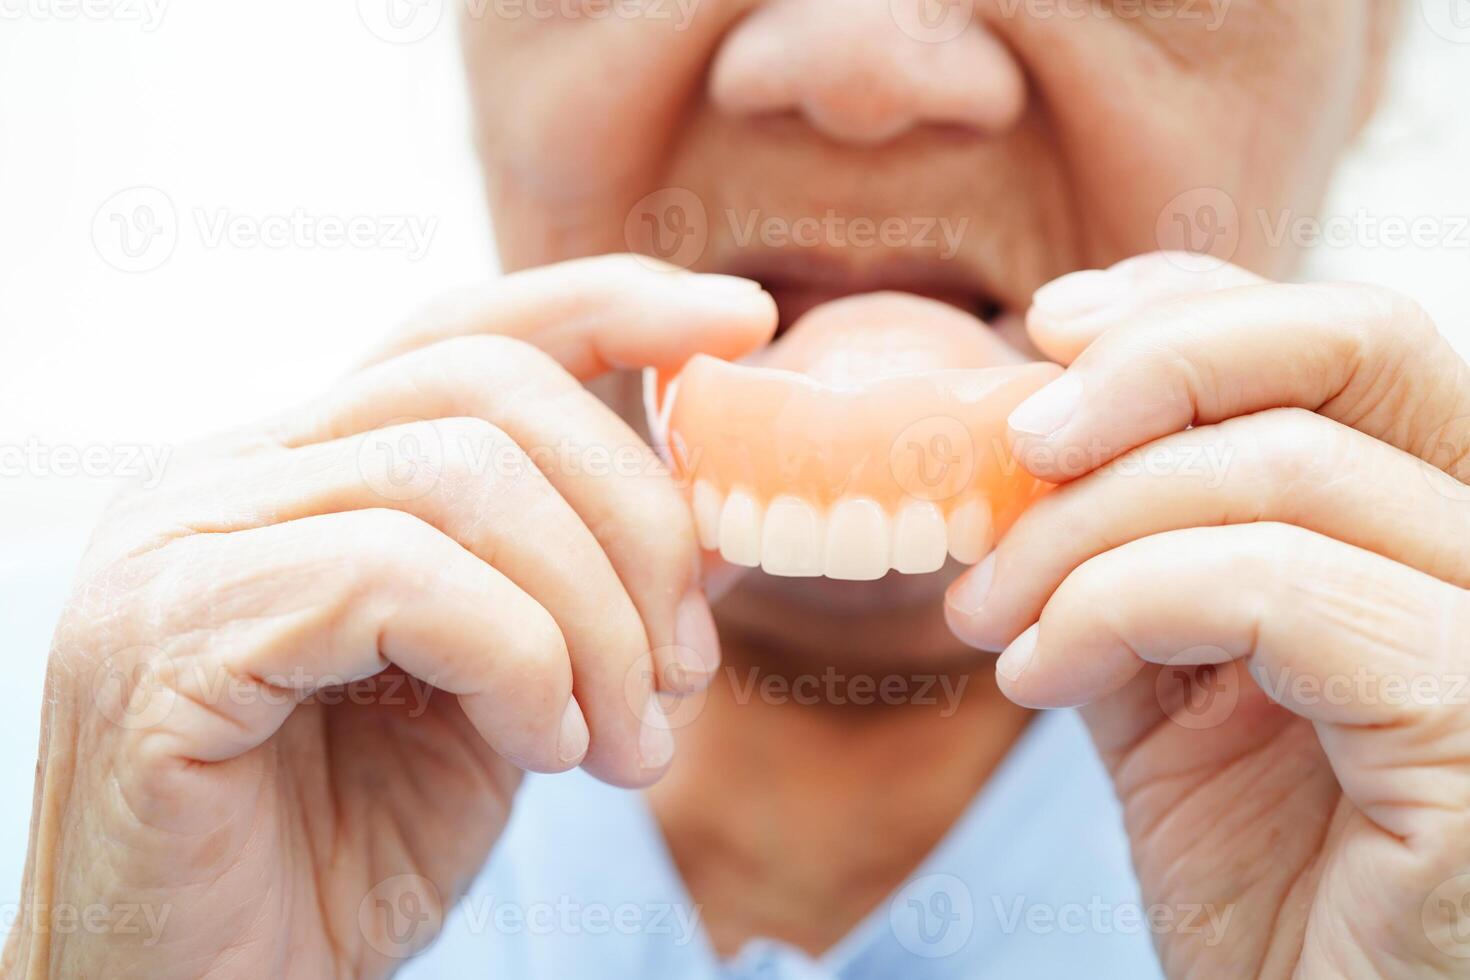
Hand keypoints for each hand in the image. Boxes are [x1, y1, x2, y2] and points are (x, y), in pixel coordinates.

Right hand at [3, 256, 775, 978]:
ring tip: (622, 740)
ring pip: (456, 476)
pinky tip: (543, 750)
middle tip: (685, 667)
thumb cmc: (349, 856)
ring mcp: (177, 544)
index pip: (463, 333)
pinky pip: (398, 578)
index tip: (742, 323)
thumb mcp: (512, 700)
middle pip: (486, 387)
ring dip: (591, 616)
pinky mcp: (161, 639)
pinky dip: (518, 660)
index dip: (610, 307)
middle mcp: (221, 478)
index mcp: (297, 473)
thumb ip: (585, 594)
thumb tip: (722, 518)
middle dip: (635, 517)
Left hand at [946, 253, 1469, 977]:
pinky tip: (1041, 676)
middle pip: (1355, 348)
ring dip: (1086, 527)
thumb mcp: (1174, 688)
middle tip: (1011, 442)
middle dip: (1149, 368)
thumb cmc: (1263, 889)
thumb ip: (1134, 556)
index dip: (1196, 305)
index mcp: (1437, 536)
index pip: (1348, 344)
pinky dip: (1119, 602)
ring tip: (992, 616)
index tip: (1054, 331)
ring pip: (1286, 470)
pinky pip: (1275, 586)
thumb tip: (1034, 429)